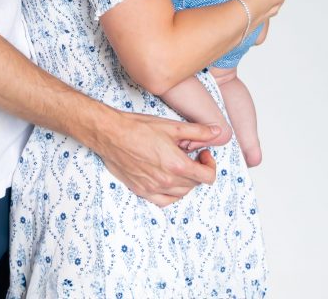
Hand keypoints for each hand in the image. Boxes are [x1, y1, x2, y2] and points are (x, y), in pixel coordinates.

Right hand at [95, 111, 218, 206]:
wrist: (111, 134)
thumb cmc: (139, 127)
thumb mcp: (171, 126)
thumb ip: (198, 132)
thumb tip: (217, 132)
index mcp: (178, 165)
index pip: (207, 177)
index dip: (210, 164)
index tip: (203, 153)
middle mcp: (167, 181)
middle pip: (194, 184)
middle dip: (197, 169)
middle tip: (189, 154)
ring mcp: (154, 189)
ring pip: (181, 193)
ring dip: (185, 181)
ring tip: (177, 164)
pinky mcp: (142, 191)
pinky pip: (164, 201)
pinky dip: (171, 193)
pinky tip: (167, 180)